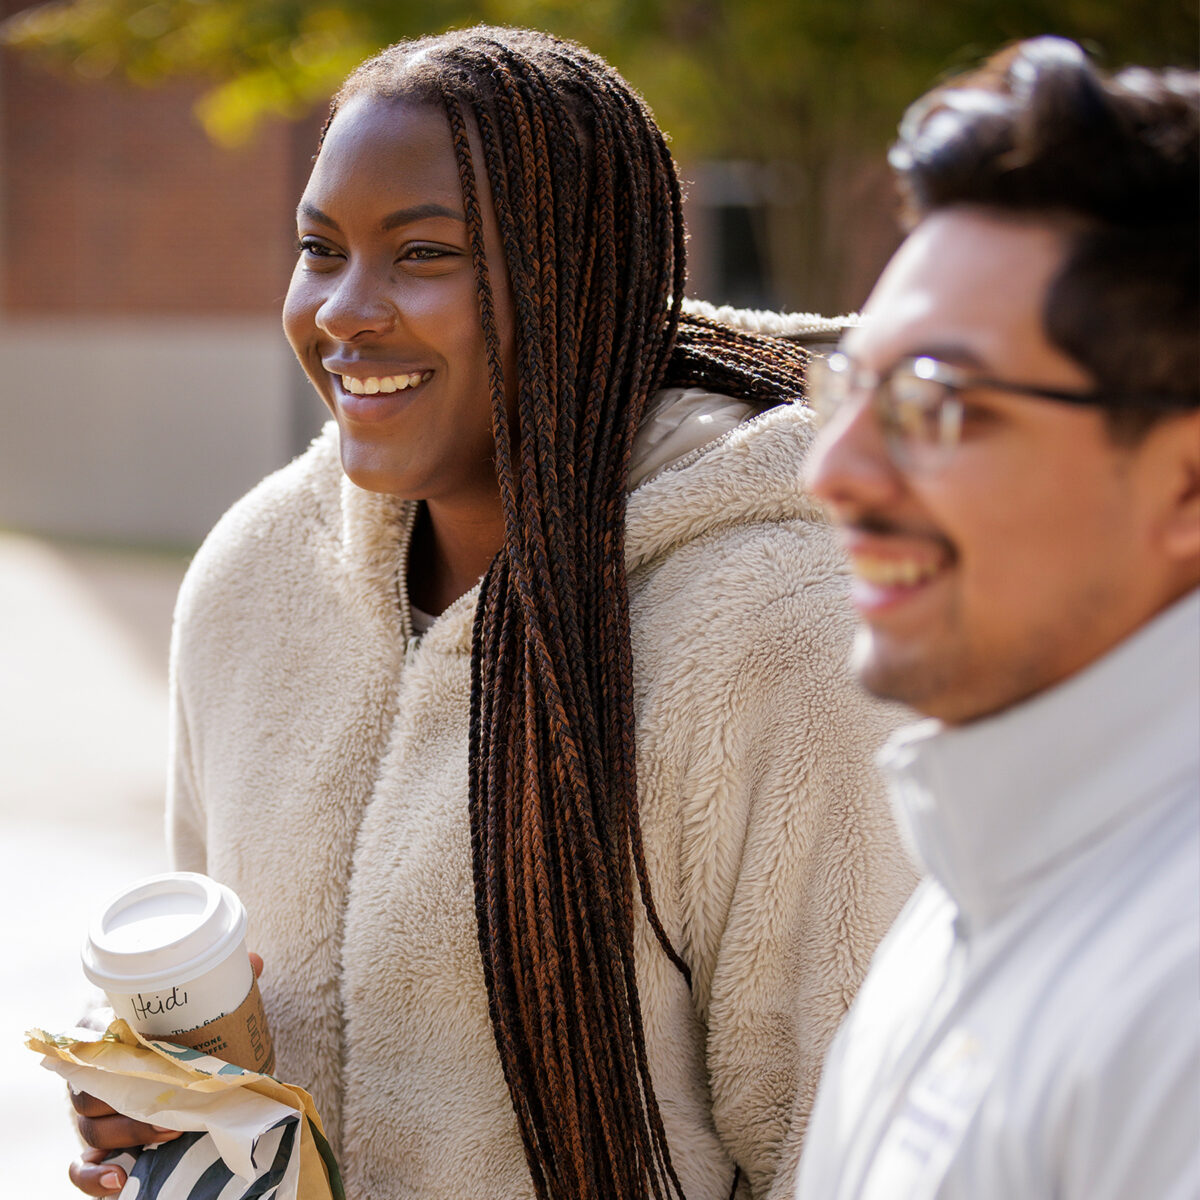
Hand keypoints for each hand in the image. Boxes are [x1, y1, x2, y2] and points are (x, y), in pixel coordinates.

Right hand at [67, 953, 264, 1194]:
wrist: (149, 1048)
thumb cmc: (166, 1023)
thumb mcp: (185, 1005)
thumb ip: (215, 987)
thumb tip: (255, 962)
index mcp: (99, 1031)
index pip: (89, 1042)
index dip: (114, 1054)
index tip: (146, 1055)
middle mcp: (86, 1072)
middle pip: (90, 1093)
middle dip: (133, 1103)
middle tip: (176, 1106)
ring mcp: (86, 1110)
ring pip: (90, 1128)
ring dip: (130, 1135)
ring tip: (171, 1133)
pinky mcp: (91, 1143)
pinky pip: (79, 1166)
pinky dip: (93, 1176)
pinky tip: (120, 1180)